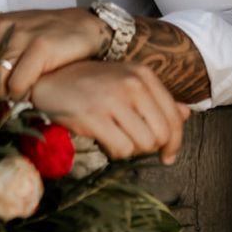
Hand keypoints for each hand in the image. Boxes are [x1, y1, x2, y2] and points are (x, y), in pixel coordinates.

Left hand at [0, 8, 110, 96]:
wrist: (82, 27)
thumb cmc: (39, 34)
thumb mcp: (1, 31)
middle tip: (8, 89)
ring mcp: (19, 36)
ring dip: (5, 94)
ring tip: (20, 87)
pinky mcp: (40, 48)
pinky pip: (17, 86)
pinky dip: (22, 94)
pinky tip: (33, 86)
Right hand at [30, 60, 190, 164]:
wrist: (46, 80)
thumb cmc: (84, 83)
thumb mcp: (123, 82)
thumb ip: (154, 98)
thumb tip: (185, 114)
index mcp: (143, 75)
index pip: (173, 117)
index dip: (174, 142)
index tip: (167, 156)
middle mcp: (132, 85)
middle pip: (160, 134)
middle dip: (149, 148)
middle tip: (132, 147)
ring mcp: (112, 100)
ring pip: (142, 144)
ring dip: (130, 151)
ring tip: (114, 141)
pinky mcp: (93, 116)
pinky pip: (120, 148)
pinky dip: (114, 152)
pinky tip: (103, 143)